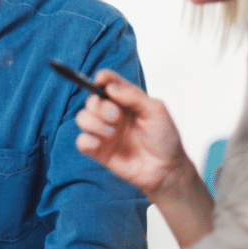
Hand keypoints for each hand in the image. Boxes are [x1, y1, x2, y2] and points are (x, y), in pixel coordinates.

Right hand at [74, 69, 188, 199]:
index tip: (101, 80)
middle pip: (92, 100)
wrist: (166, 169)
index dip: (102, 79)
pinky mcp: (99, 151)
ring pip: (82, 118)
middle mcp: (112, 114)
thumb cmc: (165, 139)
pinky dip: (86, 140)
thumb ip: (134, 96)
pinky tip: (100, 143)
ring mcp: (104, 132)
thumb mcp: (156, 110)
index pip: (108, 84)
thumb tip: (111, 87)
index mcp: (126, 101)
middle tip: (116, 116)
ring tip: (111, 132)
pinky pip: (81, 142)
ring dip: (93, 122)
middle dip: (100, 106)